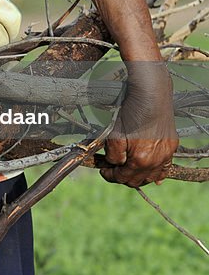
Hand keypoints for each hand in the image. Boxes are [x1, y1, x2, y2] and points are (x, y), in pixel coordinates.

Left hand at [100, 61, 177, 187]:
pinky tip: (155, 178)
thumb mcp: (114, 135)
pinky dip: (158, 173)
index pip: (123, 177)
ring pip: (152, 176)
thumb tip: (115, 164)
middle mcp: (156, 161)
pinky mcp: (171, 146)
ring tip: (129, 171)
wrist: (151, 95)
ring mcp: (166, 154)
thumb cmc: (131, 113)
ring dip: (139, 176)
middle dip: (123, 176)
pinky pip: (166, 168)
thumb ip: (113, 156)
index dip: (110, 175)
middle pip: (137, 179)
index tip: (103, 170)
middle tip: (113, 169)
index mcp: (140, 161)